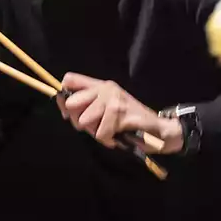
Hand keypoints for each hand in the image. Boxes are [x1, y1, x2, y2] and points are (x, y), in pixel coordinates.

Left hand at [58, 73, 181, 151]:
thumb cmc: (129, 121)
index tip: (68, 113)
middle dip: (79, 121)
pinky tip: (117, 136)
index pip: (70, 80)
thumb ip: (87, 107)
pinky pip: (100, 133)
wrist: (157, 129)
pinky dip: (107, 140)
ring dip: (95, 133)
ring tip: (109, 132)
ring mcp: (113, 99)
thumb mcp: (106, 109)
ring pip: (85, 121)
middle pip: (71, 103)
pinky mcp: (120, 113)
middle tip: (94, 127)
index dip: (63, 98)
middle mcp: (106, 88)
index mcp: (100, 85)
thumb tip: (64, 108)